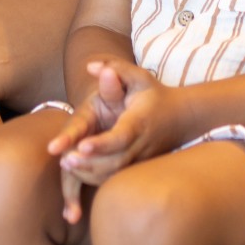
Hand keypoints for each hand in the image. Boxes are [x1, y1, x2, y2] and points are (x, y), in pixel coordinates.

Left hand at [46, 58, 173, 221]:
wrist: (181, 118)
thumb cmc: (154, 95)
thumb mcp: (140, 77)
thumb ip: (117, 68)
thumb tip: (91, 66)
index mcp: (139, 121)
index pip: (121, 136)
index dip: (102, 144)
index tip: (82, 146)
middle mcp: (141, 144)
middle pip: (115, 161)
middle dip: (89, 163)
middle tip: (64, 159)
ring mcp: (141, 159)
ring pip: (115, 174)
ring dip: (89, 173)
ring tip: (66, 165)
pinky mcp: (137, 168)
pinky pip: (116, 178)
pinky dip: (96, 179)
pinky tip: (78, 171)